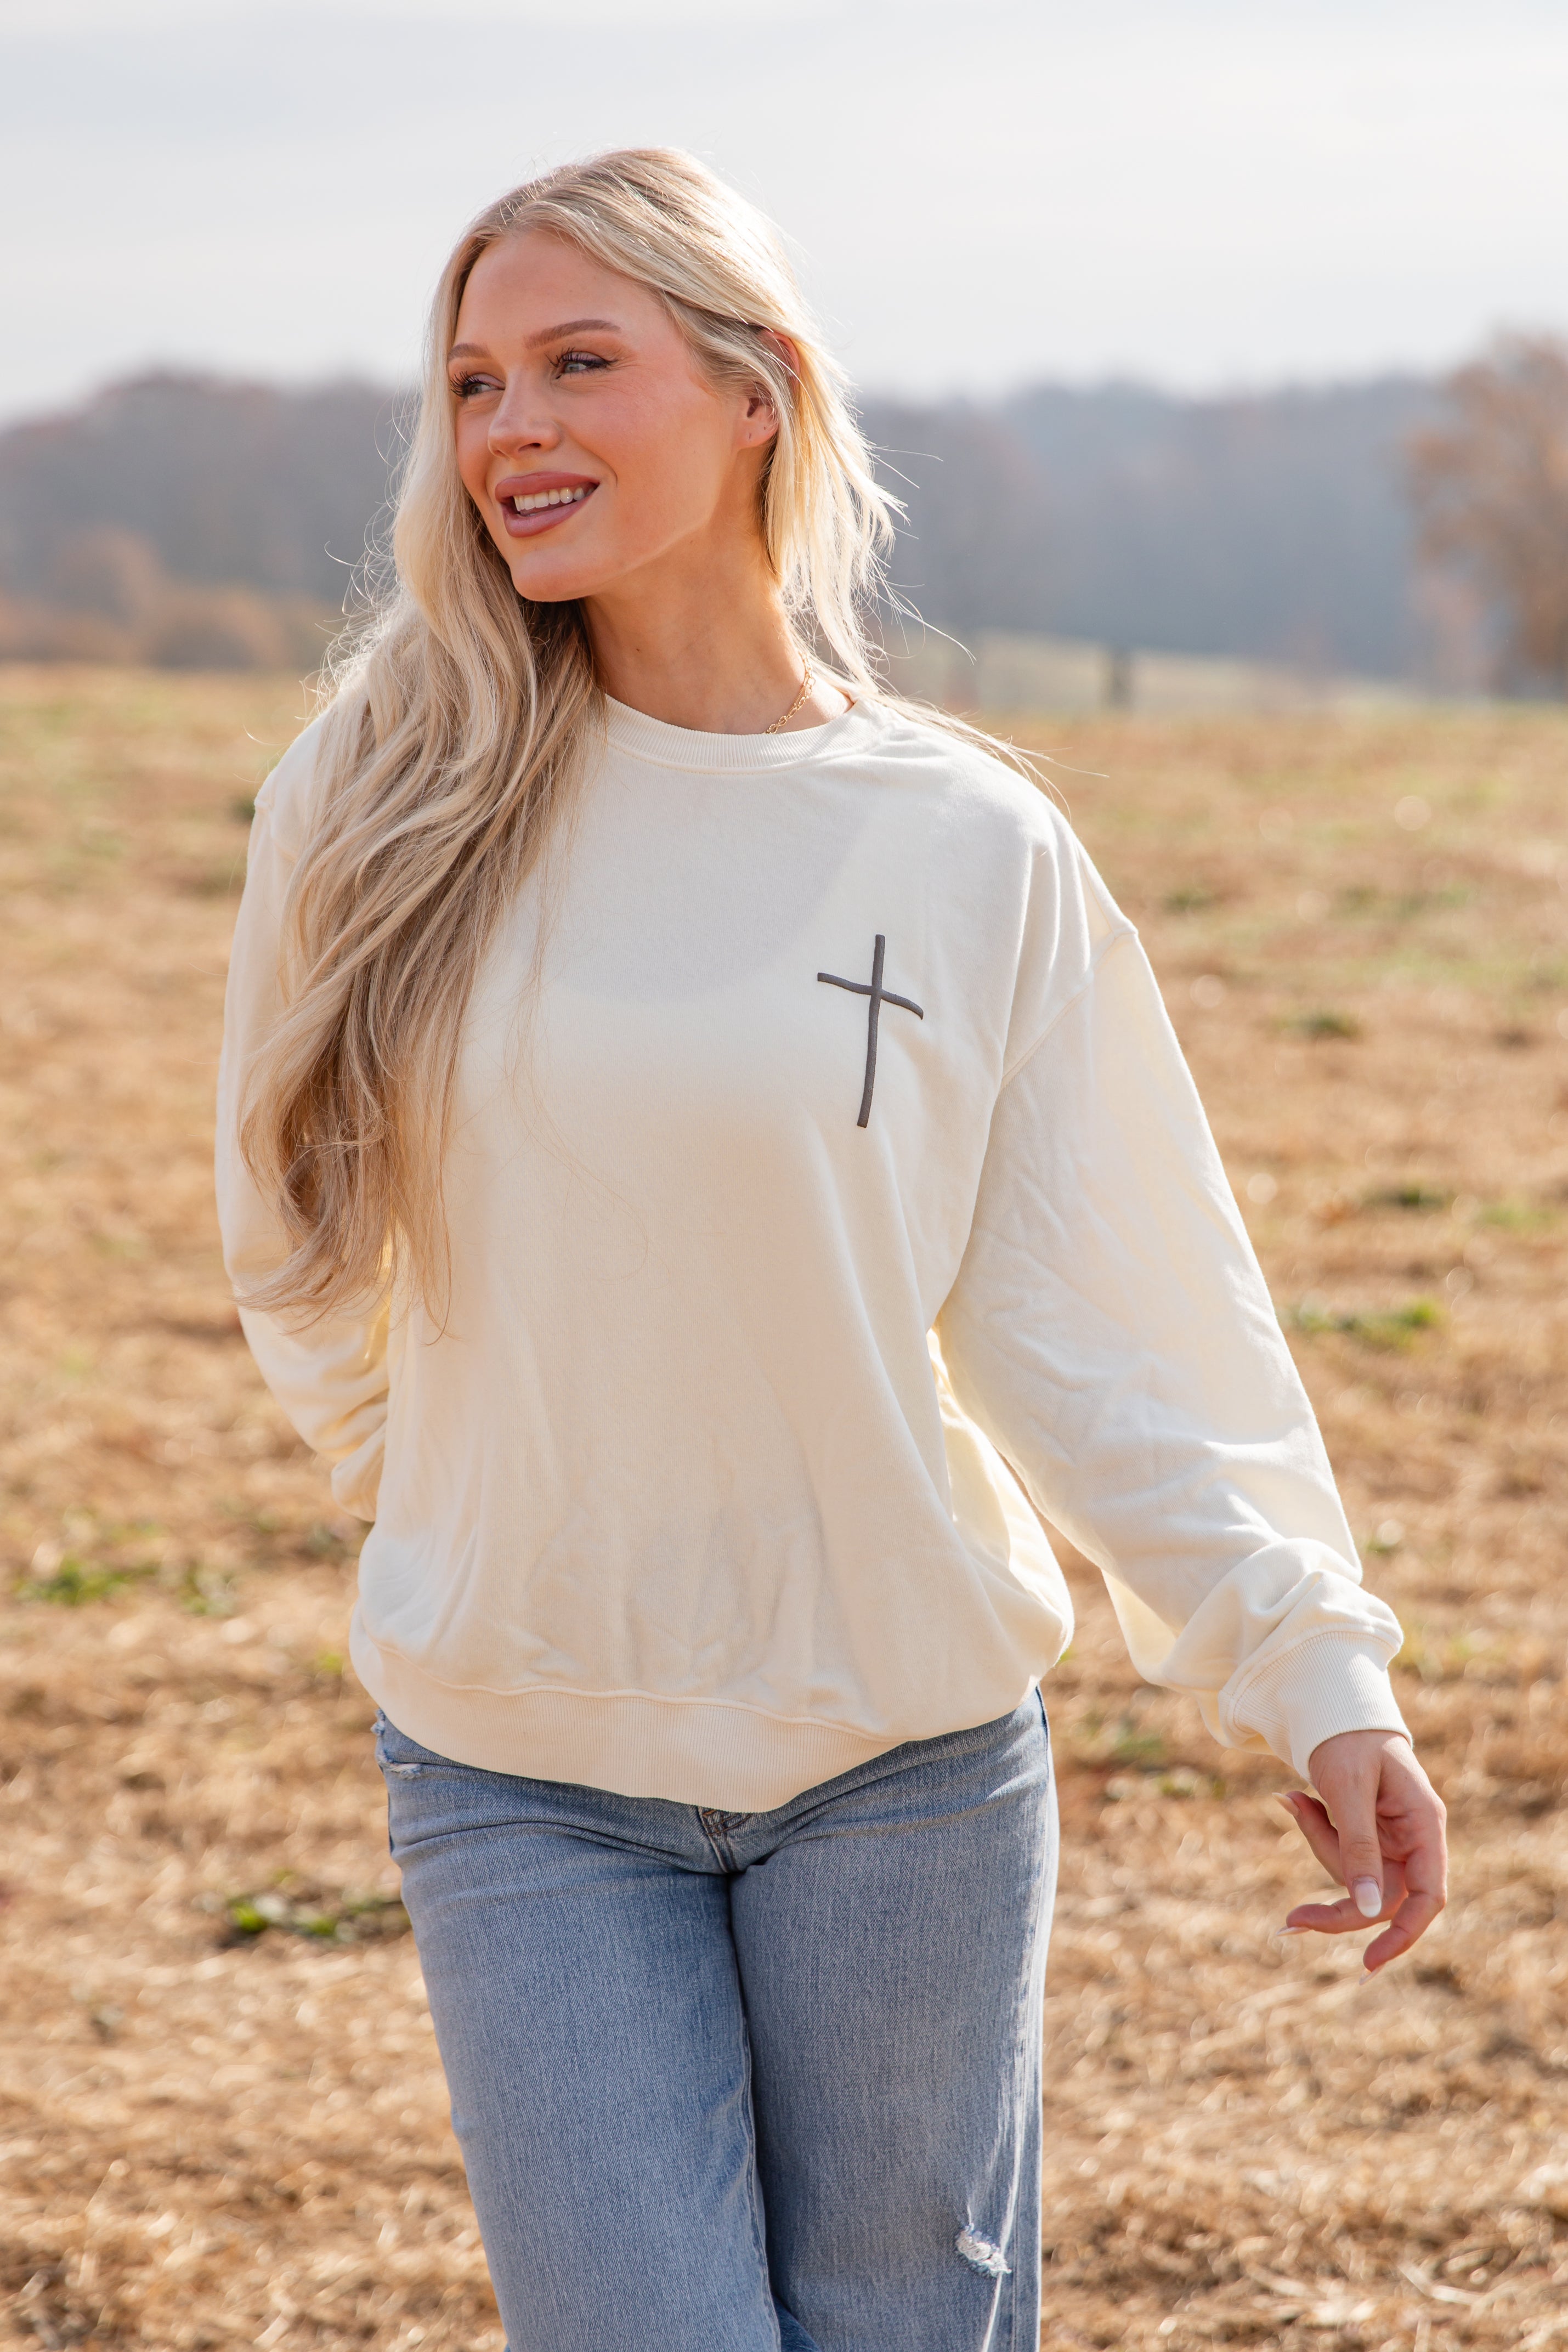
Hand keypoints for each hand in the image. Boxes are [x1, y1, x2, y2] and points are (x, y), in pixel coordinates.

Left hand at [1279, 1730, 1446, 1974]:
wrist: (1334, 1705)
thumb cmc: (1347, 1739)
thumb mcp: (1347, 1789)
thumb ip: (1359, 1847)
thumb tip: (1370, 1910)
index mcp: (1424, 1823)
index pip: (1427, 1896)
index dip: (1404, 1934)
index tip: (1368, 1961)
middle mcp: (1413, 1837)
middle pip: (1383, 1896)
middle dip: (1338, 1906)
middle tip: (1289, 1921)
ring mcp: (1391, 1839)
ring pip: (1356, 1879)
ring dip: (1320, 1849)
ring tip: (1297, 1798)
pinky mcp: (1367, 1835)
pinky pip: (1341, 1856)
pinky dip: (1316, 1835)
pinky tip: (1297, 1798)